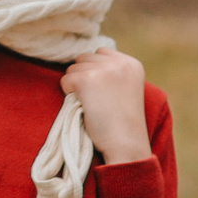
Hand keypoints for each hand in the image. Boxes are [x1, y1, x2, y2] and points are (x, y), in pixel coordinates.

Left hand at [61, 49, 151, 164]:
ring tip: (93, 104)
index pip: (101, 52)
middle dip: (84, 76)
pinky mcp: (87, 79)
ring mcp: (103, 69)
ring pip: (73, 68)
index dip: (95, 71)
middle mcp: (120, 62)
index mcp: (132, 63)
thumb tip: (82, 60)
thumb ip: (112, 71)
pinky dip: (68, 94)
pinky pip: (65, 80)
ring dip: (76, 86)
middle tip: (97, 100)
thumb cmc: (122, 123)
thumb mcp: (127, 88)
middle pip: (84, 58)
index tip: (103, 92)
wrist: (126, 144)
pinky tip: (85, 107)